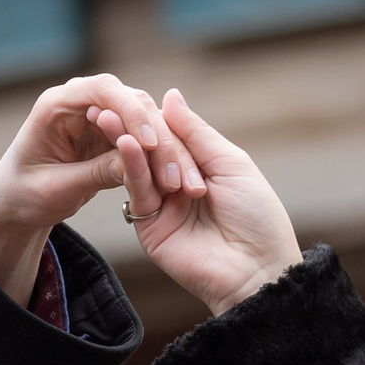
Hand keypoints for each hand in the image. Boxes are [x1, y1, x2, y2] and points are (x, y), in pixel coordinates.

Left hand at [0, 76, 183, 301]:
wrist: (16, 203)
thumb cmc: (24, 195)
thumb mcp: (57, 189)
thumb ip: (95, 173)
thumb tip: (138, 164)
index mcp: (56, 104)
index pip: (102, 91)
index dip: (130, 113)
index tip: (150, 144)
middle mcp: (81, 101)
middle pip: (133, 103)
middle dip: (158, 136)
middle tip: (174, 175)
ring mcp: (101, 114)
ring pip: (148, 119)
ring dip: (167, 150)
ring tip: (181, 184)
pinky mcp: (115, 133)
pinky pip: (147, 139)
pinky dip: (163, 159)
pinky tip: (176, 184)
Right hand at [122, 90, 304, 315]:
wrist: (255, 270)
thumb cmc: (256, 216)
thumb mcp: (230, 164)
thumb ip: (196, 132)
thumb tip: (169, 95)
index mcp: (201, 168)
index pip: (172, 135)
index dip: (154, 117)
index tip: (132, 95)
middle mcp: (177, 185)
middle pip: (152, 150)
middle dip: (134, 128)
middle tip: (107, 105)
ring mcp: (161, 207)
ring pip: (139, 169)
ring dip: (125, 143)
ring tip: (108, 118)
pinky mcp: (148, 227)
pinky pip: (136, 191)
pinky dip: (130, 167)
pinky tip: (125, 145)